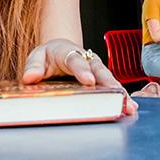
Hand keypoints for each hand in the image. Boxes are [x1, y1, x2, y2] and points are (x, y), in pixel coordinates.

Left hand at [21, 38, 136, 115]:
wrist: (60, 52)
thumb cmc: (48, 56)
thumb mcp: (37, 57)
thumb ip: (33, 66)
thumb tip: (30, 77)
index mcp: (68, 52)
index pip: (76, 60)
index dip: (83, 70)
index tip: (89, 81)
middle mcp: (87, 59)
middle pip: (100, 70)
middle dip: (109, 82)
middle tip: (117, 94)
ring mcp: (96, 70)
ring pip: (109, 80)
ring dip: (119, 93)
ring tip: (129, 106)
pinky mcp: (101, 81)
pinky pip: (111, 89)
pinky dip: (120, 97)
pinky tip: (128, 108)